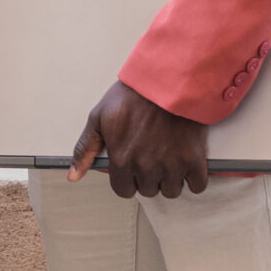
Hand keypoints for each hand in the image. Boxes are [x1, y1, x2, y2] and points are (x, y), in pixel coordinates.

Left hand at [70, 81, 208, 200]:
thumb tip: (73, 177)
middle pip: (149, 190)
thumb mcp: (99, 117)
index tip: (133, 168)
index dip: (128, 180)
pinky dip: (194, 178)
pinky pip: (197, 185)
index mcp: (122, 159)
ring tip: (170, 157)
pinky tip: (187, 162)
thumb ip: (85, 149)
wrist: (168, 79)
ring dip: (171, 179)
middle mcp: (146, 167)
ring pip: (172, 191)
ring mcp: (171, 165)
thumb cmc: (133, 95)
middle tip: (153, 156)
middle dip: (149, 178)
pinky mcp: (194, 159)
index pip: (123, 190)